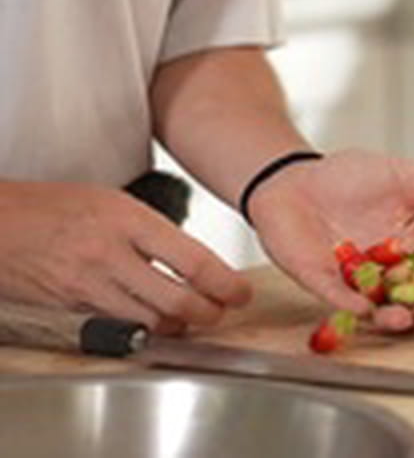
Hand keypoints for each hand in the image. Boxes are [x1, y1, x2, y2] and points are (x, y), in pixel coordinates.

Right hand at [0, 181, 251, 333]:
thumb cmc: (53, 207)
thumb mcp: (112, 202)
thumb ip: (153, 232)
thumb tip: (195, 262)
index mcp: (127, 219)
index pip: (193, 260)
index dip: (225, 284)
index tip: (240, 292)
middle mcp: (110, 254)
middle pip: (178, 300)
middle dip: (209, 313)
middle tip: (220, 311)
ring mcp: (89, 286)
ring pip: (151, 323)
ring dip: (179, 327)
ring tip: (190, 318)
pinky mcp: (73, 309)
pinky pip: (120, 328)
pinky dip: (144, 331)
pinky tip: (153, 323)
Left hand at [247, 149, 413, 331]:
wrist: (298, 177)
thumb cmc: (353, 179)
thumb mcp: (410, 179)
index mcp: (411, 250)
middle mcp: (386, 273)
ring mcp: (353, 281)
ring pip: (379, 308)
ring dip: (393, 316)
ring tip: (404, 318)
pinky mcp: (319, 281)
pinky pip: (336, 298)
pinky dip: (348, 304)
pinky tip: (361, 307)